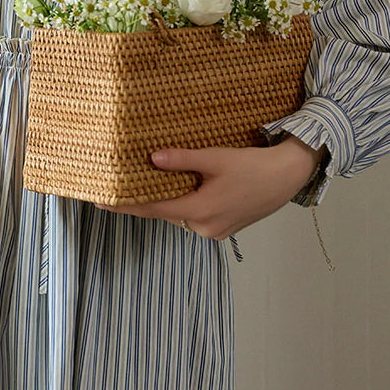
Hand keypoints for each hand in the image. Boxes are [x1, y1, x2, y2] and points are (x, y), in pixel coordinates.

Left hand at [100, 136, 324, 237]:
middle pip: (165, 213)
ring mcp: (215, 231)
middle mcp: (204, 227)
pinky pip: (194, 217)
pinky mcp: (224, 228)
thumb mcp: (216, 158)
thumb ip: (183, 160)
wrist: (288, 176)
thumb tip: (152, 159)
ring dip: (164, 202)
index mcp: (200, 211)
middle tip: (118, 187)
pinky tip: (176, 189)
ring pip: (180, 215)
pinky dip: (182, 204)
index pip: (153, 209)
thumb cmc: (254, 166)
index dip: (125, 205)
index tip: (100, 201)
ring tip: (142, 185)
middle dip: (143, 201)